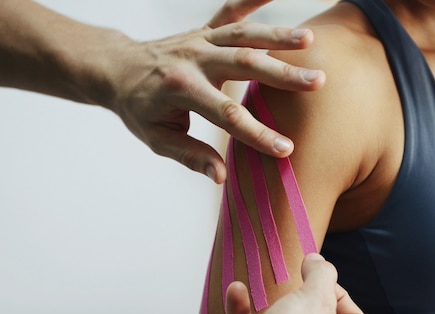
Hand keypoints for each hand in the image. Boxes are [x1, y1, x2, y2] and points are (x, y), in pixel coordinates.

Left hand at [108, 0, 324, 182]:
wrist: (116, 69)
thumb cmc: (139, 109)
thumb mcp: (157, 138)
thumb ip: (191, 155)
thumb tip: (222, 176)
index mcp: (181, 89)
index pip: (226, 115)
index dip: (257, 134)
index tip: (286, 149)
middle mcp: (193, 59)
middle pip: (244, 65)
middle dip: (282, 75)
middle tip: (317, 82)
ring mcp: (200, 40)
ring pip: (244, 35)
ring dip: (277, 36)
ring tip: (310, 40)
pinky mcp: (204, 29)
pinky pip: (230, 10)